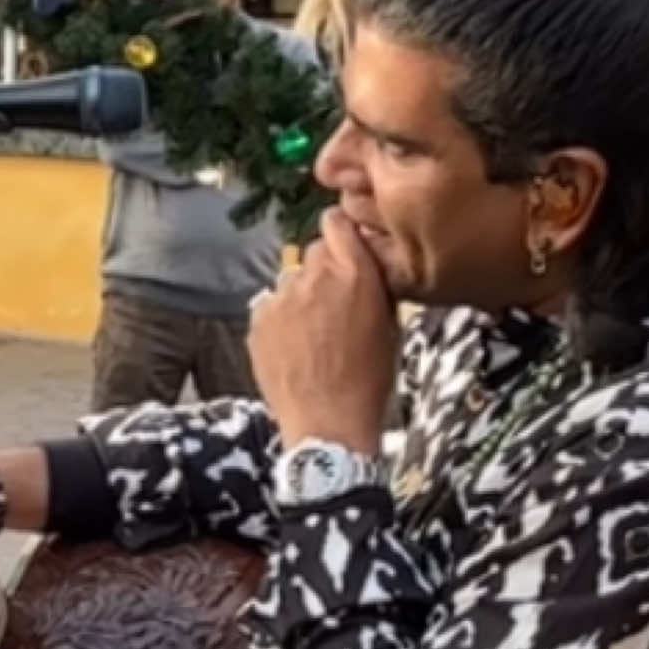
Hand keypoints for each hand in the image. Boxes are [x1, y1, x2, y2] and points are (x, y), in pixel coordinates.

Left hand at [248, 209, 397, 454]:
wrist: (328, 426)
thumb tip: (365, 265)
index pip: (337, 223)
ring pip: (292, 281)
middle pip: (314, 252)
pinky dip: (281, 320)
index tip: (344, 247)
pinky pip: (271, 306)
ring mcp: (281, 297)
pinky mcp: (258, 318)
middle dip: (324, 271)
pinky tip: (294, 348)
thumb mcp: (390, 327)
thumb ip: (373, 285)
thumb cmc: (369, 382)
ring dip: (302, 297)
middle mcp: (314, 276)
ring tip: (313, 335)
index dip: (340, 234)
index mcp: (354, 274)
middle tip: (333, 303)